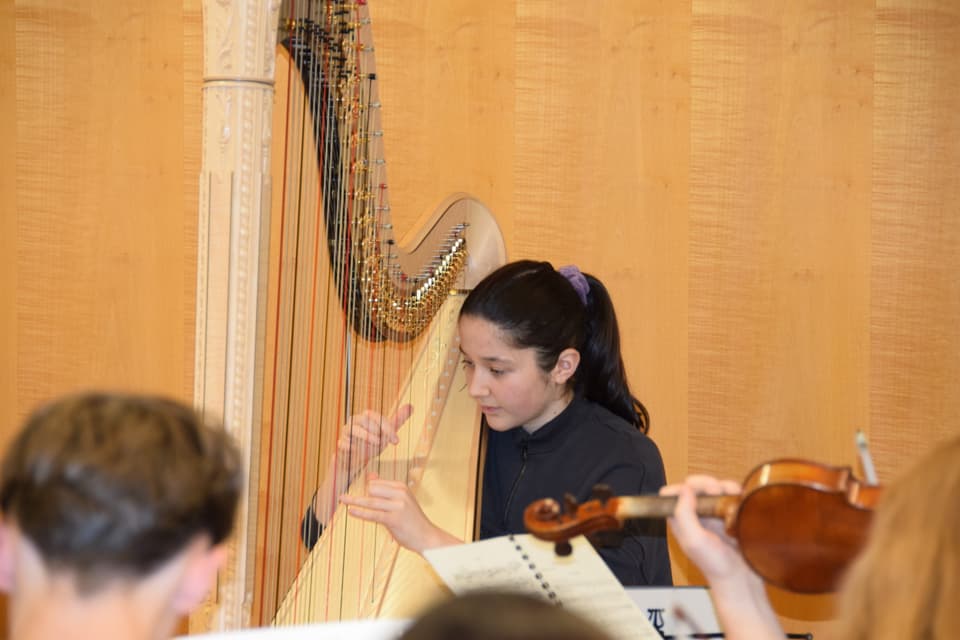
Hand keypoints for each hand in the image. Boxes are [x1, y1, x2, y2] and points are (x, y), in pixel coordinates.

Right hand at [312, 404, 413, 523]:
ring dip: (365, 435)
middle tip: (385, 441)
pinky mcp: (340, 446)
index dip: (387, 427)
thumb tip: (411, 406)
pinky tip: (357, 451)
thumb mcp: (386, 434)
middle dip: (377, 429)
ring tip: (376, 444)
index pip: (375, 416)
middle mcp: (354, 423)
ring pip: (352, 428)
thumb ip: (397, 420)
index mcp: (365, 418)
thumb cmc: (371, 444)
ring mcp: (346, 434)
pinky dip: (350, 446)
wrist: (356, 461)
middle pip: (363, 418)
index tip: (396, 440)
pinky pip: (342, 443)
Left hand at [339, 472, 458, 553]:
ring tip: (342, 499)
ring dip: (354, 501)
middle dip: (360, 495)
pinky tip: (351, 511)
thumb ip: (385, 488)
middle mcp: (400, 494)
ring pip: (370, 501)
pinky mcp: (394, 519)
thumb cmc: (412, 519)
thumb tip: (369, 475)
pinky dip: (361, 513)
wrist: (427, 537)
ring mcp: (397, 506)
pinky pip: (373, 515)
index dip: (365, 488)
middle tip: (344, 498)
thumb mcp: (401, 500)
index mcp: (401, 487)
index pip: (377, 483)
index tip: (352, 492)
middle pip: (372, 489)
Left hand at [660, 475, 749, 583]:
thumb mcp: (695, 541)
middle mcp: (693, 515)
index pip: (672, 493)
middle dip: (706, 483)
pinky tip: (740, 499)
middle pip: (694, 486)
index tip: (698, 490)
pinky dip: (735, 493)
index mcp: (679, 520)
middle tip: (718, 490)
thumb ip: (684, 514)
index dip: (683, 487)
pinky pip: (729, 496)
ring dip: (723, 486)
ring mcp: (711, 514)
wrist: (740, 580)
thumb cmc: (716, 565)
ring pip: (713, 488)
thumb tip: (684, 489)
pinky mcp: (728, 516)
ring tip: (732, 494)